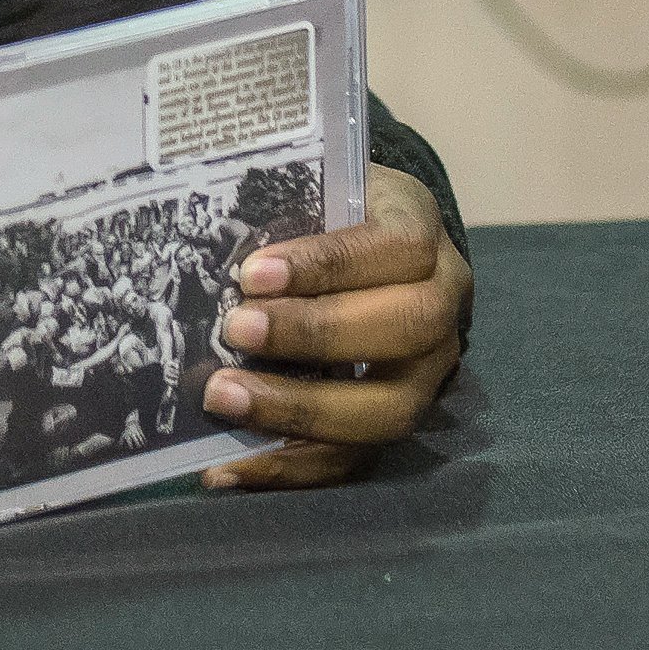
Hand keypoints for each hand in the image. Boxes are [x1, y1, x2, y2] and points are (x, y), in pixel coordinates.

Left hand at [197, 164, 469, 490]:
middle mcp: (444, 306)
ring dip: (299, 410)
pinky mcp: (397, 421)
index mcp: (423, 231)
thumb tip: (204, 231)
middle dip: (314, 335)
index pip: (397, 247)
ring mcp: (429, 374)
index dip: (327, 264)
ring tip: (224, 399)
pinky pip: (355, 460)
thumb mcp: (318, 182)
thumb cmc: (329, 207)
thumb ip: (281, 201)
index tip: (253, 273)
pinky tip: (227, 467)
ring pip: (387, 410)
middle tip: (235, 332)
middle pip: (403, 330)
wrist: (370, 241)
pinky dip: (290, 467)